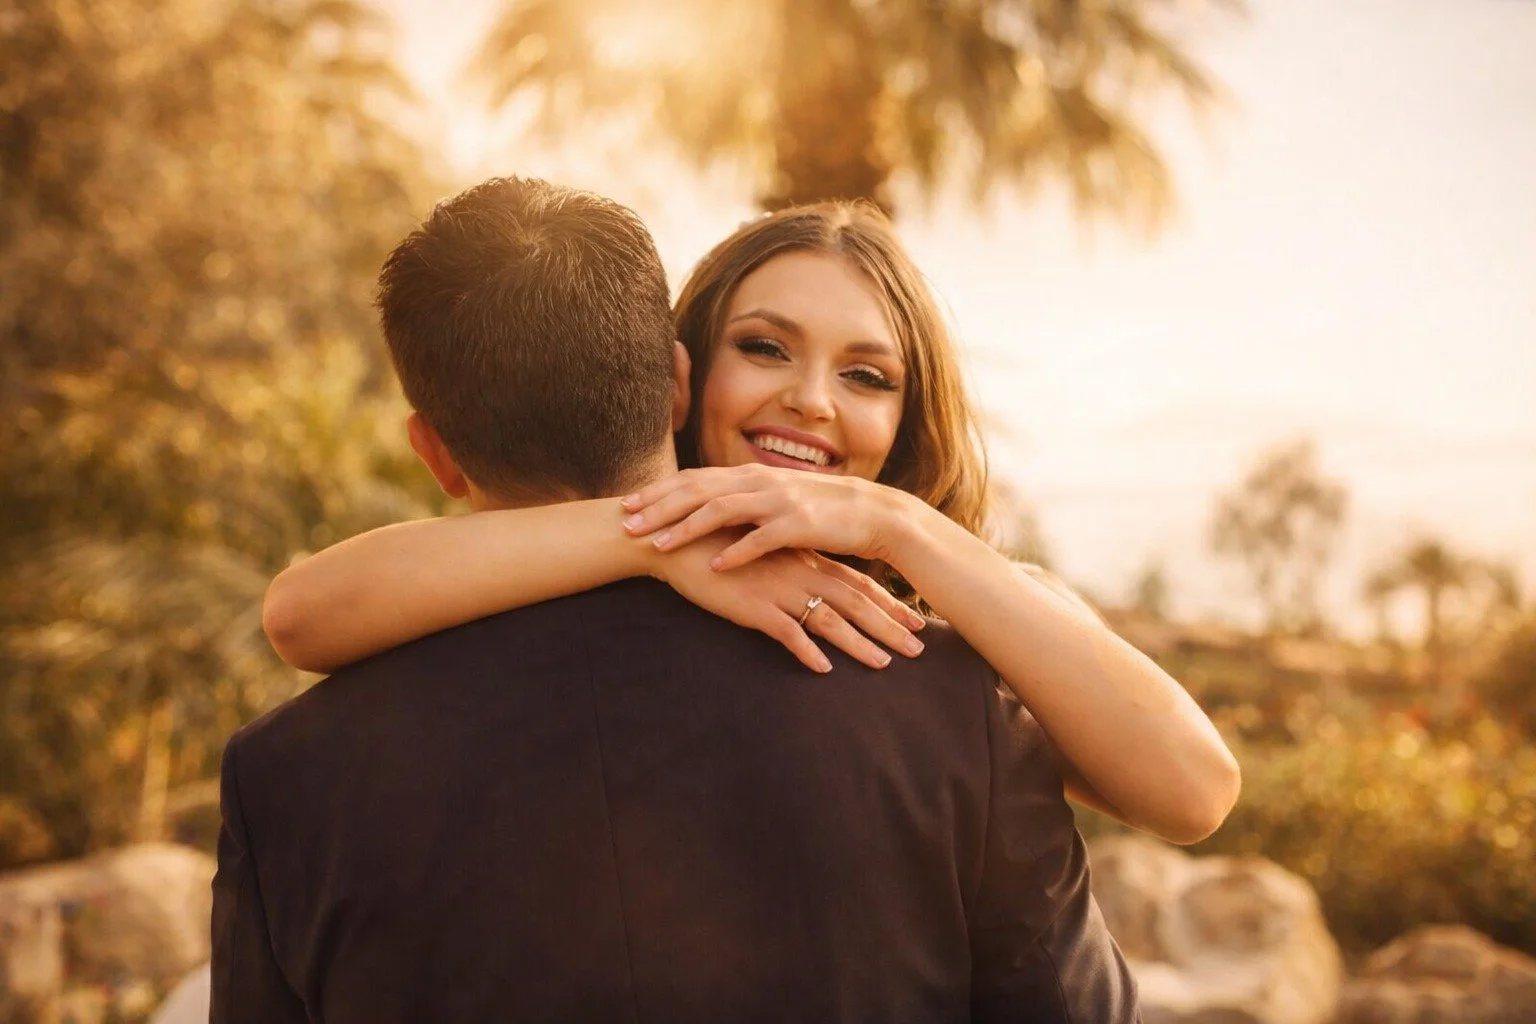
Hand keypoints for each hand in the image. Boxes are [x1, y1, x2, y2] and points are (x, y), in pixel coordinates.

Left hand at [621, 465, 905, 571]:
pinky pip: (760, 539)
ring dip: (685, 528)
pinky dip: (735, 552)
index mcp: (750, 475)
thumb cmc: (820, 510)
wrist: (872, 513)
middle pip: (698, 491)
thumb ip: (743, 500)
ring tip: (657, 546)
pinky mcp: (798, 525)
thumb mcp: (775, 498)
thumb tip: (707, 510)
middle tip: (626, 524)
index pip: (694, 479)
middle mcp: (759, 482)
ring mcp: (778, 501)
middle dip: (659, 508)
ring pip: (721, 511)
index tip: (628, 505)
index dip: (659, 491)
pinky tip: (713, 566)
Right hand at [654, 530, 925, 673]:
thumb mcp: (764, 553)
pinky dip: (806, 650)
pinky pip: (786, 631)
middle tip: (918, 648)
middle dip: (888, 625)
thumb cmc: (719, 546)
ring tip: (884, 665)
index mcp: (805, 559)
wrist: (677, 539)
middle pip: (854, 601)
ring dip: (859, 643)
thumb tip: (813, 583)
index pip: (857, 583)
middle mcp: (800, 572)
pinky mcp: (752, 605)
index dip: (888, 603)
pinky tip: (824, 669)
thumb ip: (791, 565)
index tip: (915, 620)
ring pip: (829, 618)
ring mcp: (778, 589)